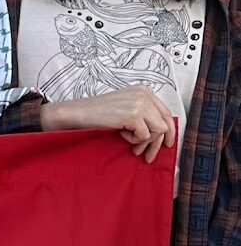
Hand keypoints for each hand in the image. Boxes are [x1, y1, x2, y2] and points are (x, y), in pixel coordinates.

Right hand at [41, 87, 175, 162]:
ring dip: (144, 141)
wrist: (77, 113)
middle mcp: (144, 94)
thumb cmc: (96, 113)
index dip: (169, 130)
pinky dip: (133, 140)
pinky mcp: (133, 115)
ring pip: (158, 130)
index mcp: (143, 91)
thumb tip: (161, 132)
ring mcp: (140, 103)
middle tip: (148, 154)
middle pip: (165, 122)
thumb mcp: (125, 107)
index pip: (166, 112)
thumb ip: (143, 113)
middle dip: (157, 142)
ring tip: (131, 143)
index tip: (166, 142)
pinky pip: (144, 135)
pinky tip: (121, 135)